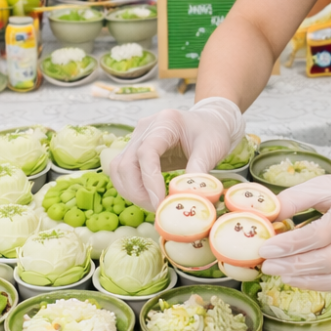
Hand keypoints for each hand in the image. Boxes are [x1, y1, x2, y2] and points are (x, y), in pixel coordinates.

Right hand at [109, 97, 245, 210]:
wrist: (209, 121)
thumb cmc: (211, 132)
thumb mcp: (211, 149)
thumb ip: (199, 171)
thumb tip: (187, 198)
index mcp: (165, 122)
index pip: (146, 152)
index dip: (149, 181)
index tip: (160, 203)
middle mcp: (145, 128)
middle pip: (126, 163)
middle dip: (138, 192)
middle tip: (158, 209)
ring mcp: (136, 138)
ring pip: (119, 169)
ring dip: (132, 192)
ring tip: (154, 205)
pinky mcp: (134, 149)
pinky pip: (122, 172)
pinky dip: (131, 189)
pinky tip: (148, 198)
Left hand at [258, 160, 330, 290]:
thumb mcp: (322, 186)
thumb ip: (294, 199)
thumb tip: (266, 216)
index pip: (319, 234)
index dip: (290, 244)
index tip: (265, 248)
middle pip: (327, 259)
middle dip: (293, 265)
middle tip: (266, 265)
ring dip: (303, 278)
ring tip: (278, 272)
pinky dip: (317, 284)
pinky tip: (297, 278)